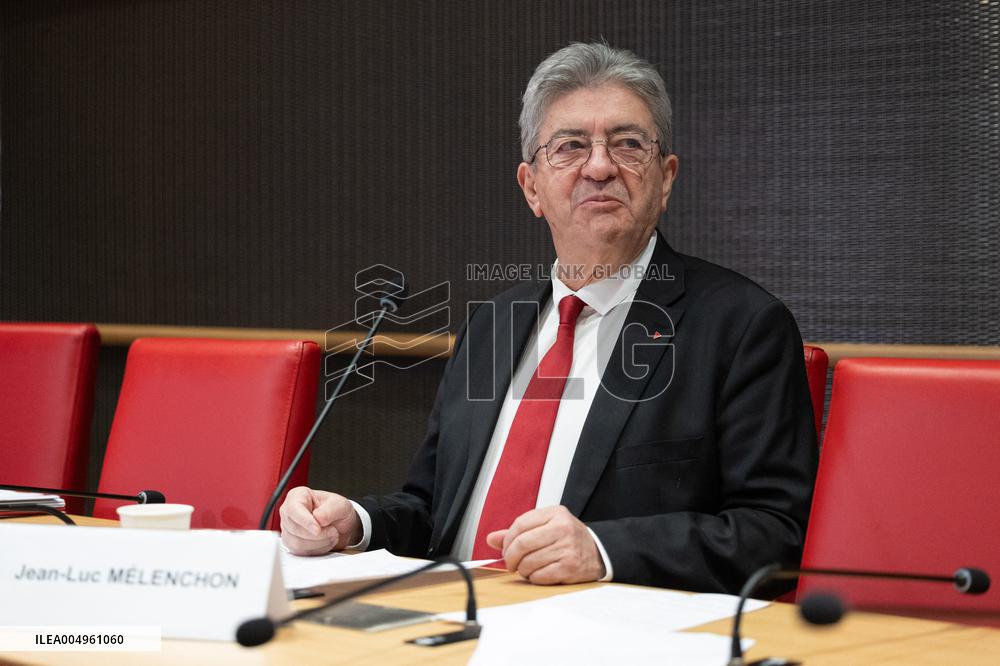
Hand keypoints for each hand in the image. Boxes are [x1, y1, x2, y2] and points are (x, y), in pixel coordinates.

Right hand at [279, 486, 361, 555]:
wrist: (341, 525)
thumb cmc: (337, 510)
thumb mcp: (340, 505)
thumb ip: (330, 510)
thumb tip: (318, 518)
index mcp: (297, 496)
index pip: (294, 510)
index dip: (305, 521)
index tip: (318, 529)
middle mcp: (289, 512)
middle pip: (295, 529)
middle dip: (318, 535)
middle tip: (333, 531)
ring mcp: (288, 529)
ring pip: (297, 543)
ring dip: (319, 543)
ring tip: (331, 535)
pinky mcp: (291, 543)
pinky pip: (300, 552)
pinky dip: (316, 550)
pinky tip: (325, 542)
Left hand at [486, 505, 605, 584]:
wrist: (597, 552)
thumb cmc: (568, 538)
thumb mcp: (546, 526)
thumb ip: (519, 531)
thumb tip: (491, 539)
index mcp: (555, 513)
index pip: (520, 524)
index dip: (507, 540)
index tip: (505, 548)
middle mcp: (562, 528)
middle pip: (522, 544)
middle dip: (510, 557)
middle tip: (510, 563)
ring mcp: (567, 548)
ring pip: (528, 562)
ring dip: (522, 569)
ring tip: (527, 568)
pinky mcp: (569, 567)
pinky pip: (539, 576)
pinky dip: (533, 578)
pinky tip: (538, 574)